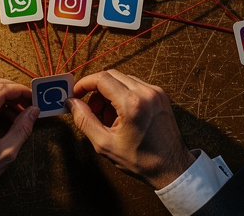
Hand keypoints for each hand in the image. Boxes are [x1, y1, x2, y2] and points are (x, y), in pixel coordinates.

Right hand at [67, 69, 194, 189]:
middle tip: (90, 110)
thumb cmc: (141, 160)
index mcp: (132, 104)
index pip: (102, 79)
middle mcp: (146, 92)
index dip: (84, 83)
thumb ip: (85, 121)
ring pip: (122, 80)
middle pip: (111, 75)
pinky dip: (122, 95)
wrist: (172, 167)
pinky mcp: (160, 95)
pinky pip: (134, 86)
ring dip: (109, 93)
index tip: (75, 94)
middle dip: (96, 90)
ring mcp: (155, 92)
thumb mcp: (105, 144)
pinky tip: (120, 116)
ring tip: (107, 118)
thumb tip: (72, 103)